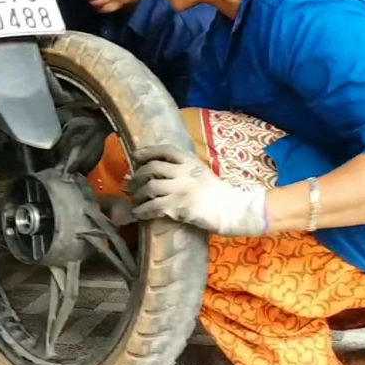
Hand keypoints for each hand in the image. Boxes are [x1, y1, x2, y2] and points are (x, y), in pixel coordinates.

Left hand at [129, 145, 267, 235]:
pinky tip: (138, 214)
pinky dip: (142, 211)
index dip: (147, 151)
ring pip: (149, 188)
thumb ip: (182, 170)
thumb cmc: (217, 193)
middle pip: (152, 168)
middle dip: (137, 176)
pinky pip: (153, 207)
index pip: (165, 150)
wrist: (234, 210)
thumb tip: (153, 171)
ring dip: (137, 195)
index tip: (135, 155)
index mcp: (191, 162)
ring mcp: (180, 189)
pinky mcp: (178, 207)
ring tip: (134, 201)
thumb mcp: (201, 173)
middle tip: (130, 183)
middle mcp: (184, 172)